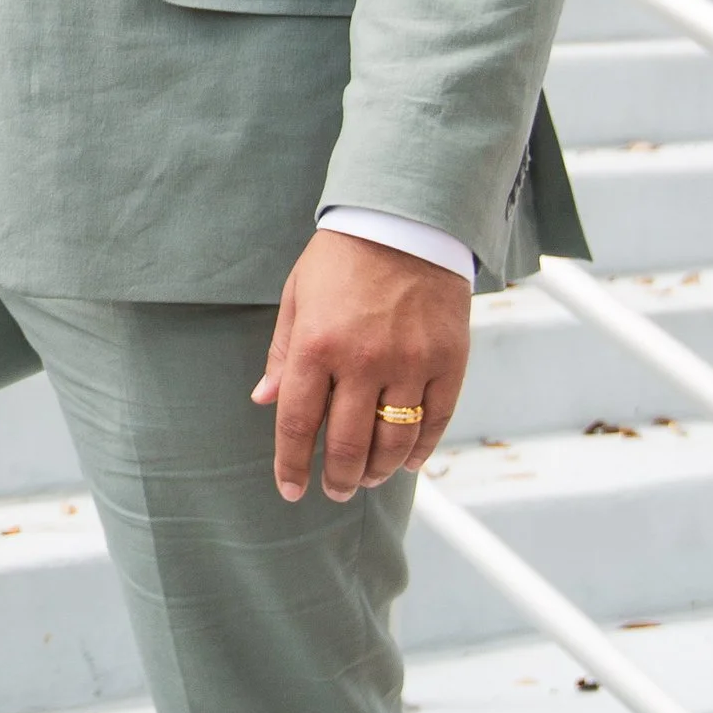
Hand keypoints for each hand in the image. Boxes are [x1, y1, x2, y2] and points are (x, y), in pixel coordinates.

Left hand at [252, 230, 469, 502]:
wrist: (406, 221)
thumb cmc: (342, 258)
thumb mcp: (297, 296)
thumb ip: (281, 352)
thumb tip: (264, 401)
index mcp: (316, 345)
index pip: (297, 423)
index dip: (291, 464)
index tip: (291, 490)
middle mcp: (362, 361)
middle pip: (346, 444)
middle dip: (336, 478)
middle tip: (334, 491)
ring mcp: (410, 363)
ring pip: (393, 442)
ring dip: (377, 471)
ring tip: (367, 478)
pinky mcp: (449, 361)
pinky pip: (436, 421)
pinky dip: (422, 450)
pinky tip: (408, 462)